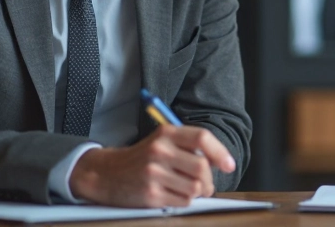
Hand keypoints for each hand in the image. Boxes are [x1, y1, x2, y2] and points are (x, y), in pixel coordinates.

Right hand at [69, 125, 236, 207]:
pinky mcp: (150, 194)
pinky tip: (174, 194)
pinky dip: (185, 201)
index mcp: (166, 133)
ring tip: (188, 189)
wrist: (106, 174)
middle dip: (209, 180)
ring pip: (195, 187)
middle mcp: (159, 151)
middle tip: (205, 184)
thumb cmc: (141, 158)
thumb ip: (188, 146)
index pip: (202, 137)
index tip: (228, 165)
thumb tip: (220, 161)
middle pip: (202, 167)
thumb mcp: (162, 141)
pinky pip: (183, 201)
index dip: (220, 152)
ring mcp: (154, 173)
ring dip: (198, 192)